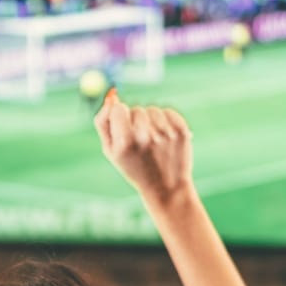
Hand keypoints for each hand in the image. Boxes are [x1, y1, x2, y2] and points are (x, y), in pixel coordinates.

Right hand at [95, 90, 194, 206]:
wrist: (166, 187)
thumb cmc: (134, 167)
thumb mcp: (111, 150)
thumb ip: (104, 122)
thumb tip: (110, 97)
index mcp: (125, 142)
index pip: (118, 108)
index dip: (119, 117)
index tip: (124, 131)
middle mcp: (145, 136)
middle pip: (136, 109)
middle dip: (136, 121)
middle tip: (140, 143)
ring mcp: (165, 133)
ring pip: (153, 109)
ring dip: (151, 121)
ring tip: (153, 142)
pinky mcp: (181, 131)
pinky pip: (168, 112)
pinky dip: (165, 121)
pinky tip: (164, 138)